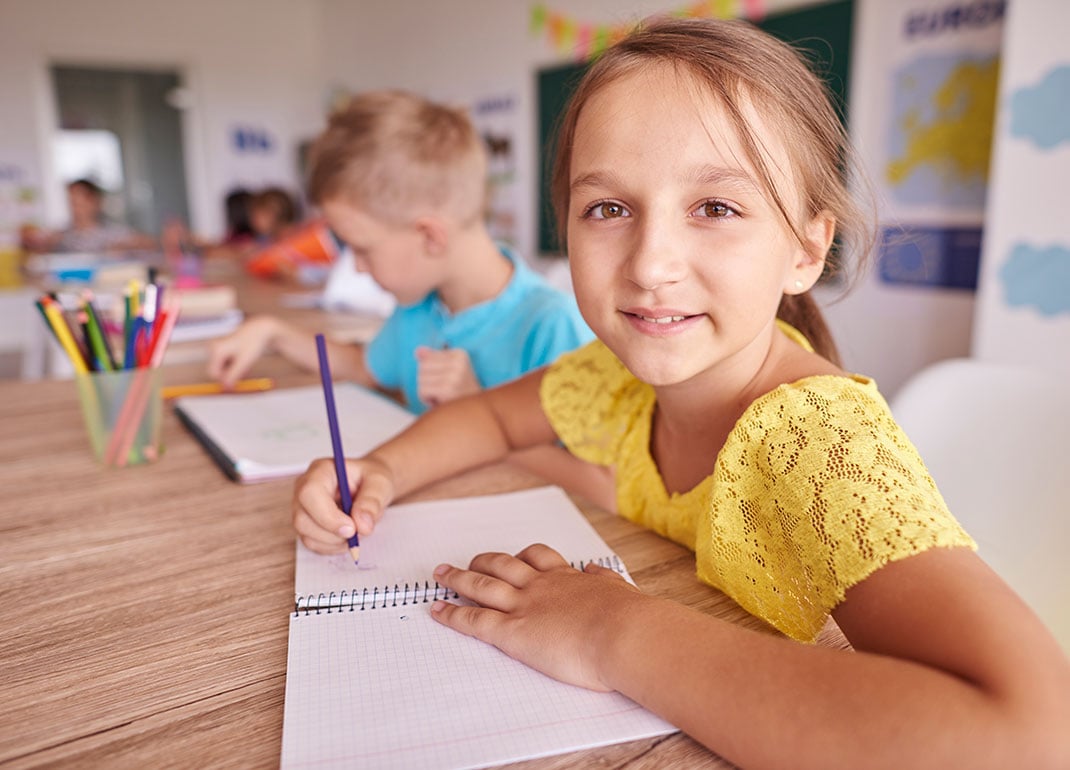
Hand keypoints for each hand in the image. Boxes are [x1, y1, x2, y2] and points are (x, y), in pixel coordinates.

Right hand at [206, 316, 277, 386]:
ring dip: (233, 368)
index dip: (225, 378)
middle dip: (230, 372)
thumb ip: (233, 376)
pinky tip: (243, 358)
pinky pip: (225, 361)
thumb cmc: (253, 342)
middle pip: (217, 370)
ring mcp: (216, 346)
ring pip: (222, 366)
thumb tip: (225, 387)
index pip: (214, 373)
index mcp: (216, 350)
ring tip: (245, 362)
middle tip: (244, 368)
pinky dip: (234, 363)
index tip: (239, 378)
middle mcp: (213, 347)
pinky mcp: (221, 347)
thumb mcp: (244, 362)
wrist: (261, 329)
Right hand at [291, 455, 395, 552]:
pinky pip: (312, 543)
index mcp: (320, 471)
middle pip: (302, 518)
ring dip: (334, 542)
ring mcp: (302, 508)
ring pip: (306, 534)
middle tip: (357, 533)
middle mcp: (304, 488)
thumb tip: (362, 525)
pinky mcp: (306, 524)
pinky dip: (332, 546)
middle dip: (332, 533)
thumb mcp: (379, 483)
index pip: (309, 493)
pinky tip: (347, 537)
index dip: (327, 515)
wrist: (369, 486)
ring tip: (356, 532)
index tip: (352, 528)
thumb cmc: (371, 479)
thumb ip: (372, 502)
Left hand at [415, 346, 480, 407]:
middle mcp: (459, 363)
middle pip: (422, 367)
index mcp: (460, 354)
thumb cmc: (460, 393)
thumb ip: (433, 359)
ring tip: (442, 397)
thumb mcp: (450, 371)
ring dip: (427, 392)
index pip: (427, 358)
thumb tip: (417, 350)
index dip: (431, 373)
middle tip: (443, 391)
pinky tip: (439, 402)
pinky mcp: (448, 390)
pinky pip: (422, 391)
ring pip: (421, 379)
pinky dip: (426, 399)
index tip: (446, 381)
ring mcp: (454, 376)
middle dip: (427, 382)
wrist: (475, 414)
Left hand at [431, 543, 643, 690]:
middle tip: (466, 561)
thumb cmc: (630, 619)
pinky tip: (437, 610)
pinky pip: (474, 620)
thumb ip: (606, 581)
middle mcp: (541, 586)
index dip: (520, 558)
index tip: (511, 557)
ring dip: (458, 578)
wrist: (624, 633)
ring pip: (481, 585)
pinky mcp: (513, 631)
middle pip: (503, 565)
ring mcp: (524, 605)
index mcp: (568, 578)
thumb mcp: (620, 591)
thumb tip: (598, 572)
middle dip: (482, 562)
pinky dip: (452, 614)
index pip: (538, 559)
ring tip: (440, 574)